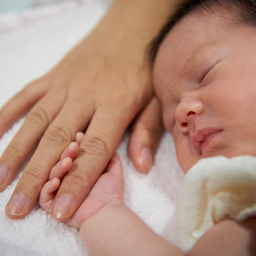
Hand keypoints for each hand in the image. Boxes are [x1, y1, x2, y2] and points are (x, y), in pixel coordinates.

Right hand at [1, 0, 165, 220]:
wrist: (129, 32)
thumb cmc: (144, 69)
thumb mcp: (154, 101)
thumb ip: (146, 133)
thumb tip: (141, 167)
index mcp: (114, 106)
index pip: (93, 151)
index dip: (77, 182)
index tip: (61, 210)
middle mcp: (85, 97)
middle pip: (57, 141)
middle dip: (36, 177)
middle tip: (16, 207)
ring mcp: (65, 85)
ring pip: (36, 122)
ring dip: (15, 152)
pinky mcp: (53, 75)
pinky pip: (26, 96)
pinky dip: (7, 115)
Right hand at [39, 137, 124, 228]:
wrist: (107, 212)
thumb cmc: (111, 192)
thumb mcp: (113, 171)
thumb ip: (111, 158)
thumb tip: (109, 146)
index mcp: (79, 173)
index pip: (72, 157)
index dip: (74, 146)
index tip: (79, 136)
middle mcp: (68, 181)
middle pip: (60, 164)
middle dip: (65, 153)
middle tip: (74, 146)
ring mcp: (60, 193)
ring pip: (51, 177)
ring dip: (57, 167)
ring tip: (68, 162)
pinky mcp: (54, 206)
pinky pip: (45, 197)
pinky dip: (48, 188)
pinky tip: (56, 181)